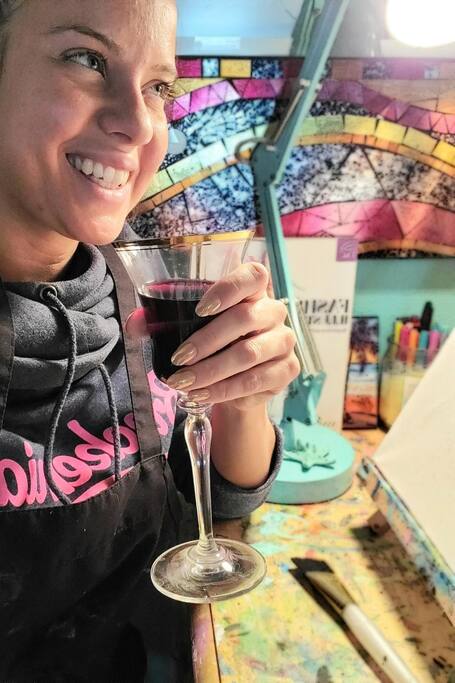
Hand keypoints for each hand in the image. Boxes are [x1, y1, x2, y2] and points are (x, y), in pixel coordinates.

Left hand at [126, 262, 299, 410]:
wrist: (240, 379)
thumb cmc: (214, 343)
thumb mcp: (189, 328)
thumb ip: (161, 321)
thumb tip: (134, 324)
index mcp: (253, 289)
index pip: (253, 275)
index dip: (228, 288)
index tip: (200, 310)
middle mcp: (274, 310)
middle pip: (245, 319)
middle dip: (206, 341)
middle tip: (178, 359)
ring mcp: (284, 340)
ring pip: (249, 354)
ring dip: (211, 371)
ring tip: (181, 383)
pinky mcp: (288, 369)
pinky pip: (255, 381)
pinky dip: (224, 391)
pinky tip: (200, 395)